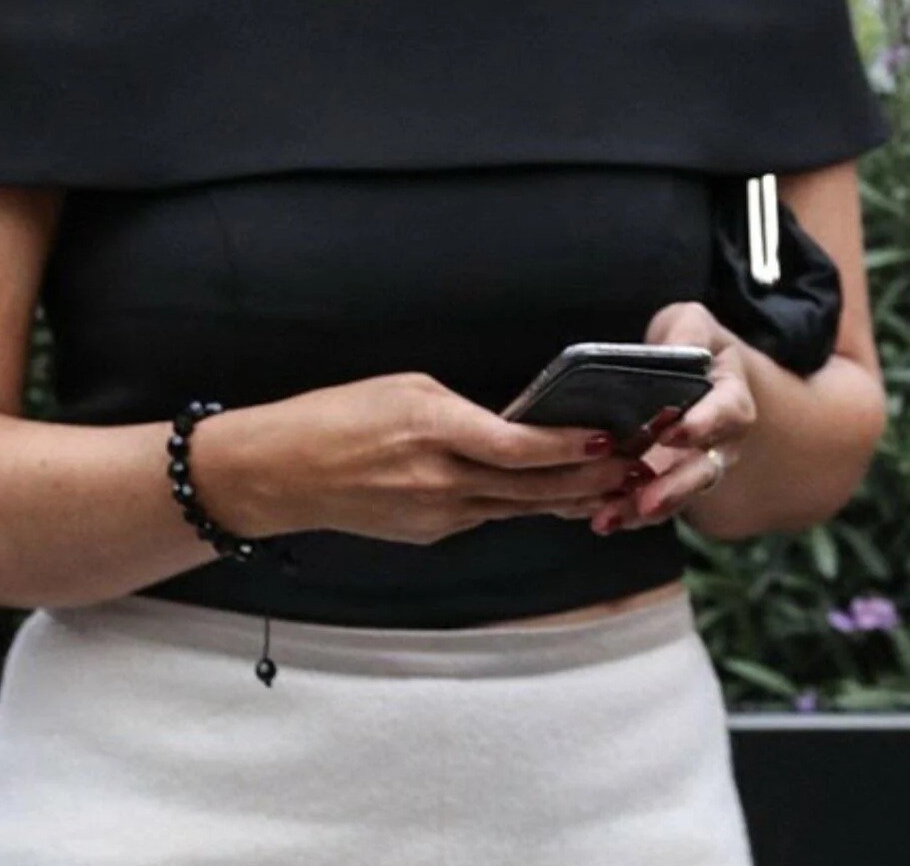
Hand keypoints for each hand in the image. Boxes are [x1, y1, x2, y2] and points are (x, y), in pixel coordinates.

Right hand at [189, 371, 647, 544]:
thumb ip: (464, 409)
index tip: (609, 438)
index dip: (569, 448)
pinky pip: (489, 515)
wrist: (285, 472)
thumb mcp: (406, 388)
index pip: (519, 448)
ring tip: (616, 485)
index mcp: (435, 431)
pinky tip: (559, 496)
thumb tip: (516, 422)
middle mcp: (442, 481)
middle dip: (590, 479)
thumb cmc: (341, 414)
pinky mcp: (431, 533)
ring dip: (569, 498)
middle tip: (636, 466)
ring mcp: (437, 515)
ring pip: (520, 508)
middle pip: (533, 487)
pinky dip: (525, 505)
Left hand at [589, 303, 757, 534]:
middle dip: (674, 488)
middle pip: (703, 470)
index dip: (703, 424)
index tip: (673, 435)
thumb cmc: (690, 343)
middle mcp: (718, 440)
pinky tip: (597, 516)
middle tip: (645, 502)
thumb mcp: (691, 324)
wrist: (694, 374)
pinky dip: (626, 513)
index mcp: (729, 396)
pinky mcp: (665, 481)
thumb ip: (687, 333)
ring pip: (676, 495)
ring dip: (644, 510)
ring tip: (609, 519)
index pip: (727, 412)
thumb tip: (674, 349)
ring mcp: (692, 466)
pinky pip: (651, 504)